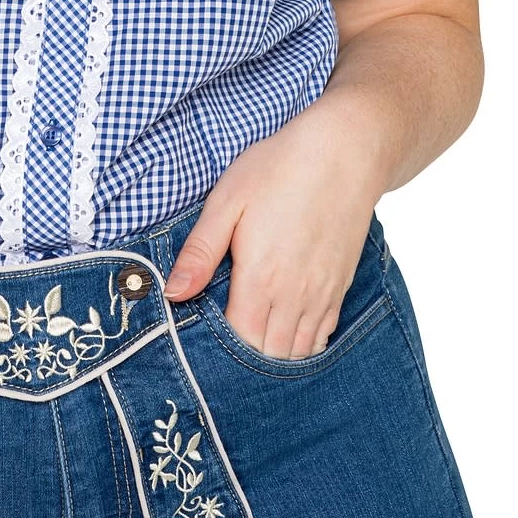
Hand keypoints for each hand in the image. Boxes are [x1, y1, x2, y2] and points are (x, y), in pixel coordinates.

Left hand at [162, 99, 383, 359]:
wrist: (344, 153)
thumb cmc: (279, 168)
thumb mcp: (228, 200)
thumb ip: (200, 251)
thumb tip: (172, 293)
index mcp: (260, 277)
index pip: (238, 341)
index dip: (219, 354)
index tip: (200, 350)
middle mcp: (294, 296)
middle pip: (268, 355)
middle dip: (244, 364)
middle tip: (220, 360)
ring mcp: (321, 294)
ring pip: (296, 352)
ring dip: (273, 360)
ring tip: (250, 358)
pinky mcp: (339, 286)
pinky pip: (321, 337)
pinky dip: (302, 348)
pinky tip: (286, 341)